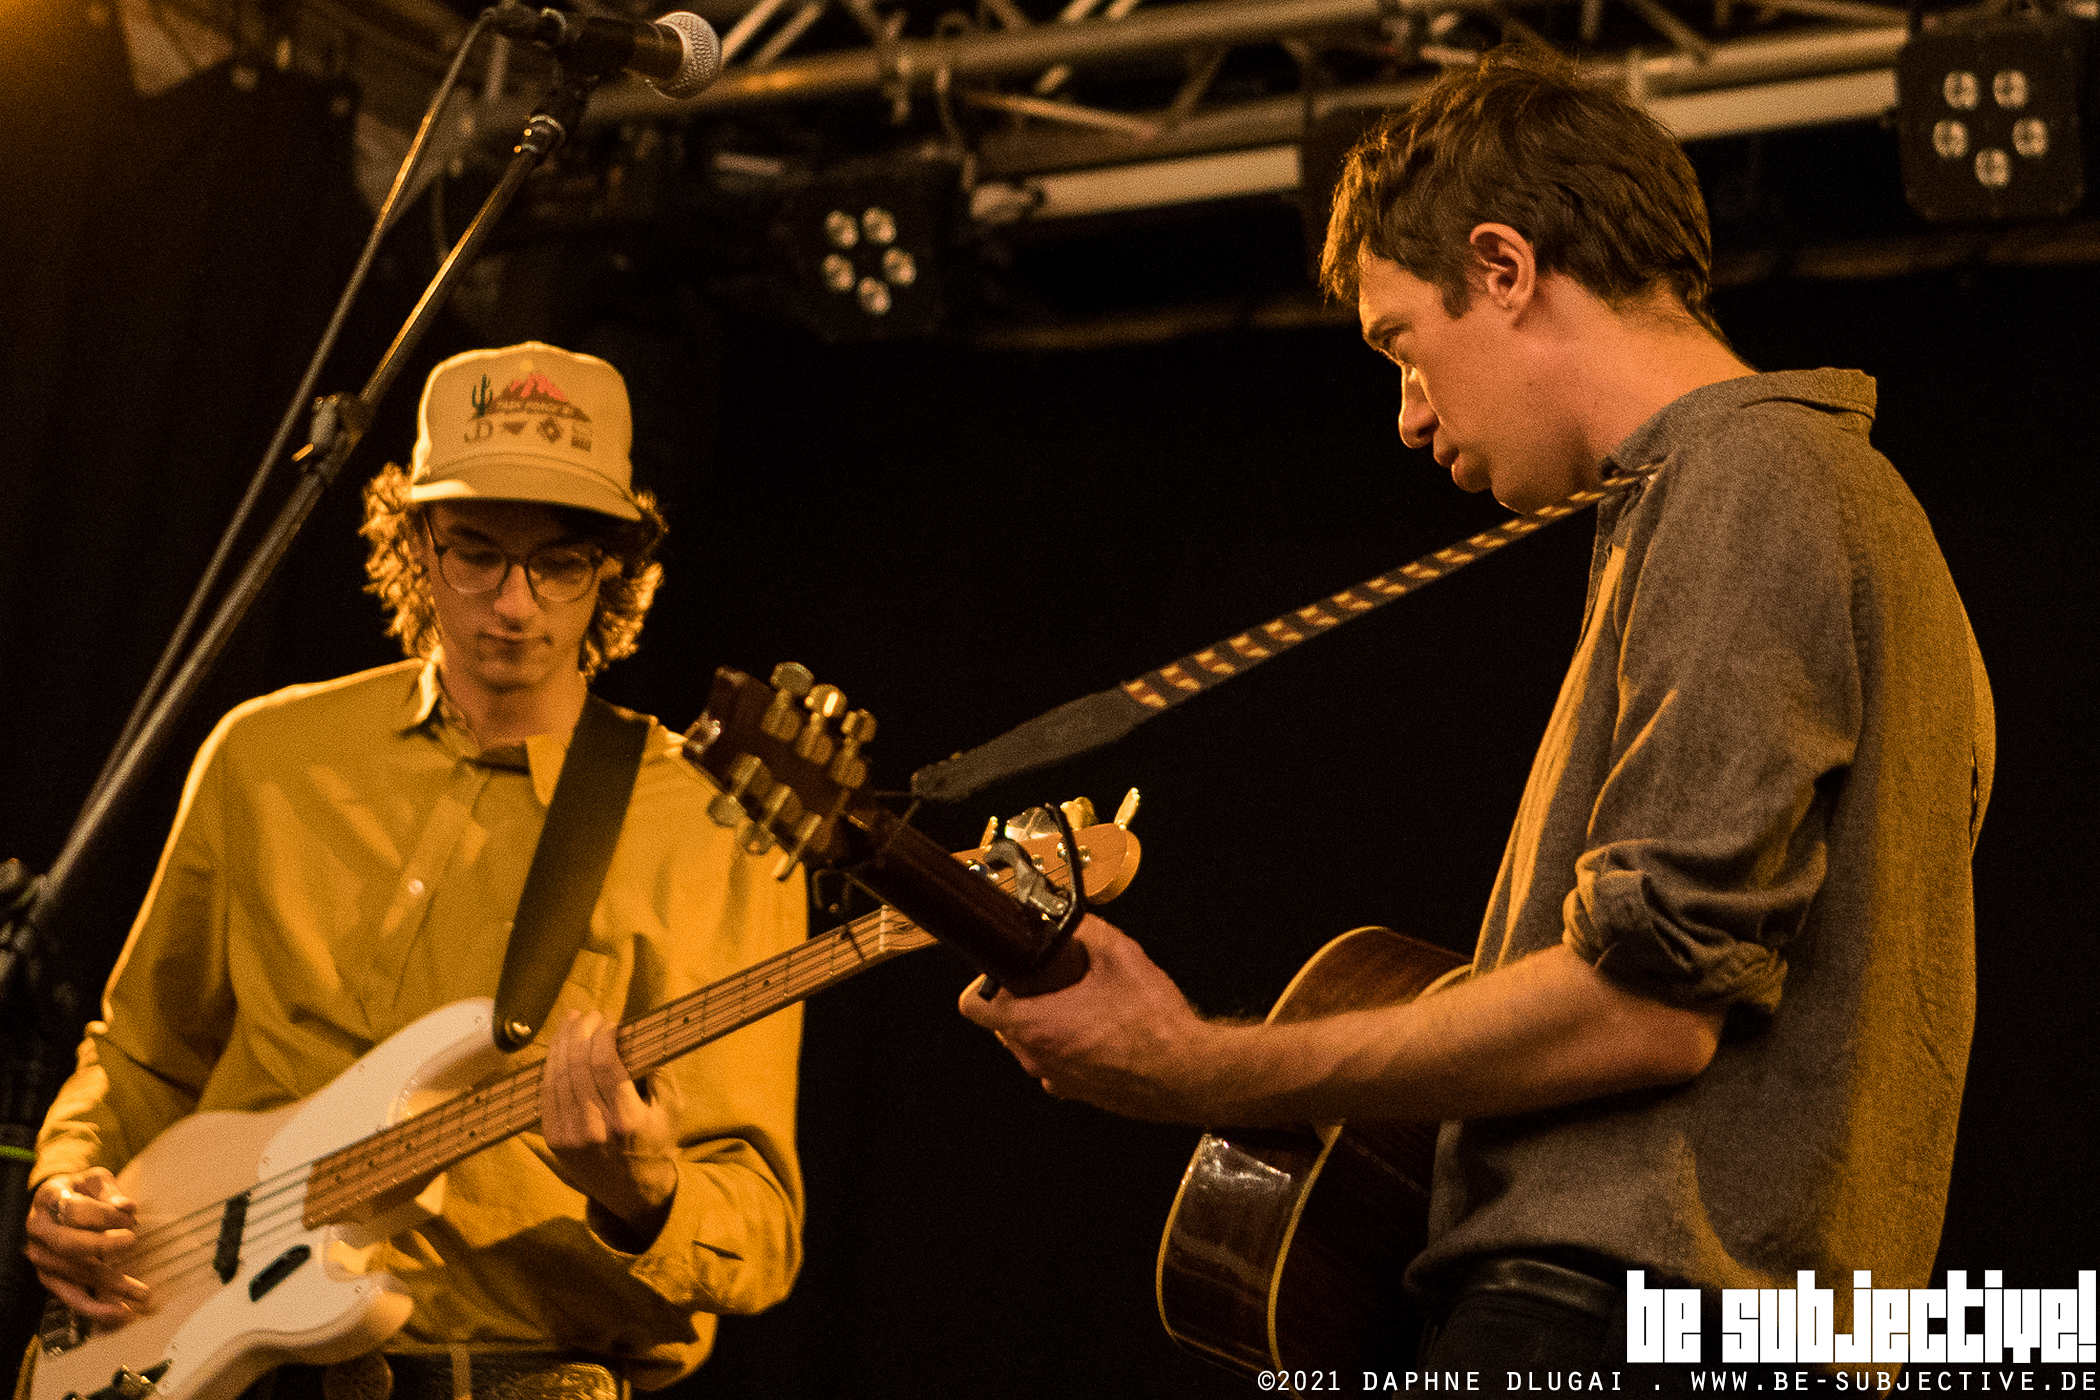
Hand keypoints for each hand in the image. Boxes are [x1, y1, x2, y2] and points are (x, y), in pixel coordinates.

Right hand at [23, 1168, 149, 1325]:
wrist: (58, 1202)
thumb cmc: (82, 1190)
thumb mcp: (96, 1180)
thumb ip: (110, 1192)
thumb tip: (127, 1206)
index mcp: (50, 1199)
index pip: (73, 1209)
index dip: (104, 1214)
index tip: (130, 1217)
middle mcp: (39, 1229)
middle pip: (68, 1244)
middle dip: (102, 1246)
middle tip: (132, 1241)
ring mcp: (41, 1256)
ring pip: (72, 1273)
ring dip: (108, 1284)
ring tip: (140, 1293)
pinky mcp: (48, 1277)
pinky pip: (69, 1296)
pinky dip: (94, 1307)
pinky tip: (120, 1312)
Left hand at [540, 1010, 679, 1239]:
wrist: (633, 1191)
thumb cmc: (656, 1141)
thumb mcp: (672, 1108)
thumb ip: (658, 1071)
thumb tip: (635, 1035)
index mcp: (627, 1120)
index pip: (604, 1064)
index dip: (603, 1036)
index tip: (612, 1023)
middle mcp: (594, 1128)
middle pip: (577, 1066)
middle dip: (581, 1032)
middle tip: (589, 1014)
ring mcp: (569, 1135)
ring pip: (558, 1076)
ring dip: (562, 1043)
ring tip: (572, 1022)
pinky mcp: (554, 1139)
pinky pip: (547, 1093)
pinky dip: (551, 1066)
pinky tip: (559, 1049)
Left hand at [957, 915, 1226, 1122]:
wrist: (1188, 1073)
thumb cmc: (1154, 1024)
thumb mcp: (1120, 956)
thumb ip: (1086, 930)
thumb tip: (1071, 920)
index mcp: (1035, 1025)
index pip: (974, 1006)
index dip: (984, 982)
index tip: (1007, 972)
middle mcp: (1038, 1058)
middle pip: (1002, 1025)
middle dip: (1022, 1000)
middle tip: (1054, 981)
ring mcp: (1057, 1080)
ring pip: (1030, 1046)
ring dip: (1046, 1025)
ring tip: (1083, 1005)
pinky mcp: (1079, 1093)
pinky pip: (1057, 1065)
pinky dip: (1068, 1047)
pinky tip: (1100, 1031)